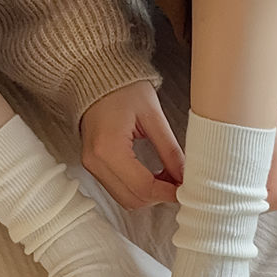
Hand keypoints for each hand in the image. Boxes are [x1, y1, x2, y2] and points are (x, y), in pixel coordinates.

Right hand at [80, 81, 184, 209]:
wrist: (93, 77)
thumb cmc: (122, 89)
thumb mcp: (152, 115)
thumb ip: (170, 149)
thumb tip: (185, 175)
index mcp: (109, 148)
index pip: (143, 187)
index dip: (167, 193)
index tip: (185, 189)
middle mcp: (95, 162)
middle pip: (132, 199)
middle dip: (159, 196)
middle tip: (179, 183)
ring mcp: (90, 165)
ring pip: (124, 199)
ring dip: (149, 195)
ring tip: (167, 178)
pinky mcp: (92, 165)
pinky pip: (117, 189)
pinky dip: (137, 189)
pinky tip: (153, 176)